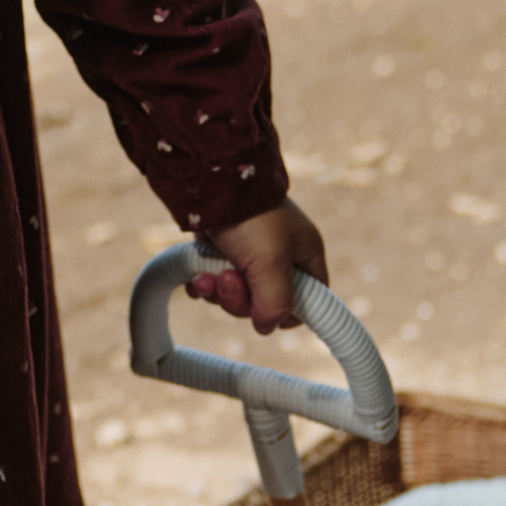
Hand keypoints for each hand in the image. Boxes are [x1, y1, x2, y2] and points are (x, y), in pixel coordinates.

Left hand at [187, 202, 331, 334]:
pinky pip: (214, 283)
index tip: (268, 313)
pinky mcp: (221, 249)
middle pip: (265, 302)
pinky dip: (204, 284)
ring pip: (236, 295)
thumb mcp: (271, 263)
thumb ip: (275, 301)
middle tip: (229, 279)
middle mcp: (280, 255)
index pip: (309, 299)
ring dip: (218, 291)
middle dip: (241, 298)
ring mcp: (249, 253)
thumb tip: (266, 326)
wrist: (209, 178)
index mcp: (304, 255)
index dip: (290, 313)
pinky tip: (196, 277)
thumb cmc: (251, 215)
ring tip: (207, 275)